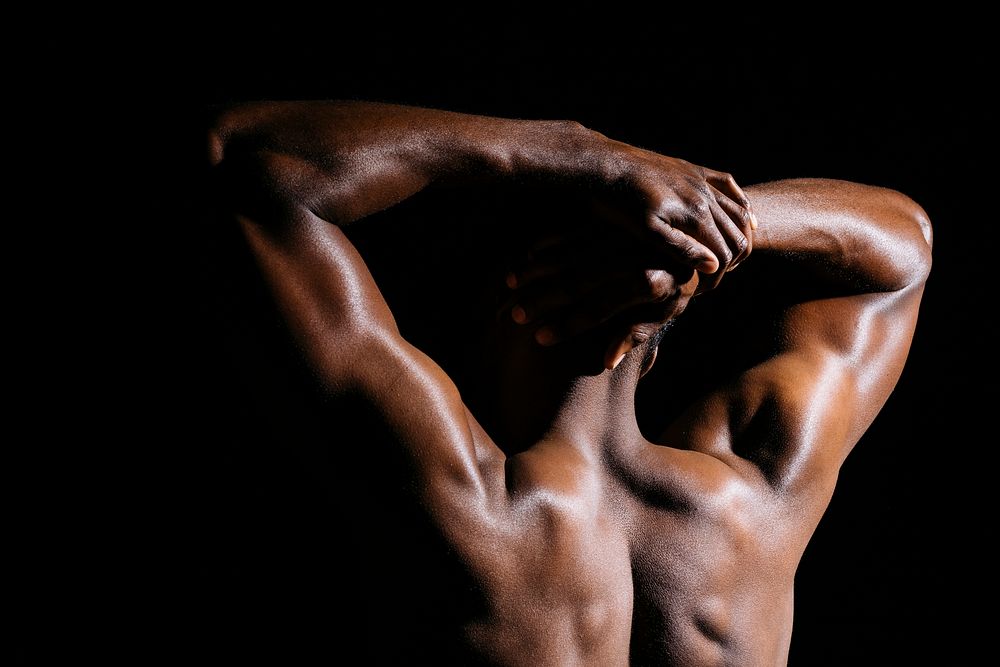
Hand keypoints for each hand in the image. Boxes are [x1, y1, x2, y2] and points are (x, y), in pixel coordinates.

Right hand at [506, 217, 700, 369]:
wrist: (697, 237)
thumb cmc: (680, 285)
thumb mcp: (668, 311)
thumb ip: (638, 334)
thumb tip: (606, 362)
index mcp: (655, 282)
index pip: (602, 308)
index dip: (570, 325)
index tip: (540, 338)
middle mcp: (637, 253)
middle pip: (581, 279)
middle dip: (544, 298)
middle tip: (515, 315)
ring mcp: (624, 230)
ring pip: (572, 252)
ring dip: (539, 269)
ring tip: (511, 285)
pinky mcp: (616, 215)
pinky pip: (575, 229)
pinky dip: (550, 242)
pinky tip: (527, 255)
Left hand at [584, 135, 756, 288]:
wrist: (604, 164)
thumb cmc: (619, 203)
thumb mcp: (647, 231)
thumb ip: (681, 248)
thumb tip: (714, 266)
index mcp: (696, 214)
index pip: (723, 253)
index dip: (716, 277)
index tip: (701, 291)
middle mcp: (705, 194)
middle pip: (736, 235)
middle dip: (730, 262)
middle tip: (712, 280)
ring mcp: (701, 180)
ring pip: (737, 211)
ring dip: (740, 237)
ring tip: (728, 259)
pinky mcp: (693, 169)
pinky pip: (728, 184)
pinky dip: (741, 203)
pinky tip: (746, 216)